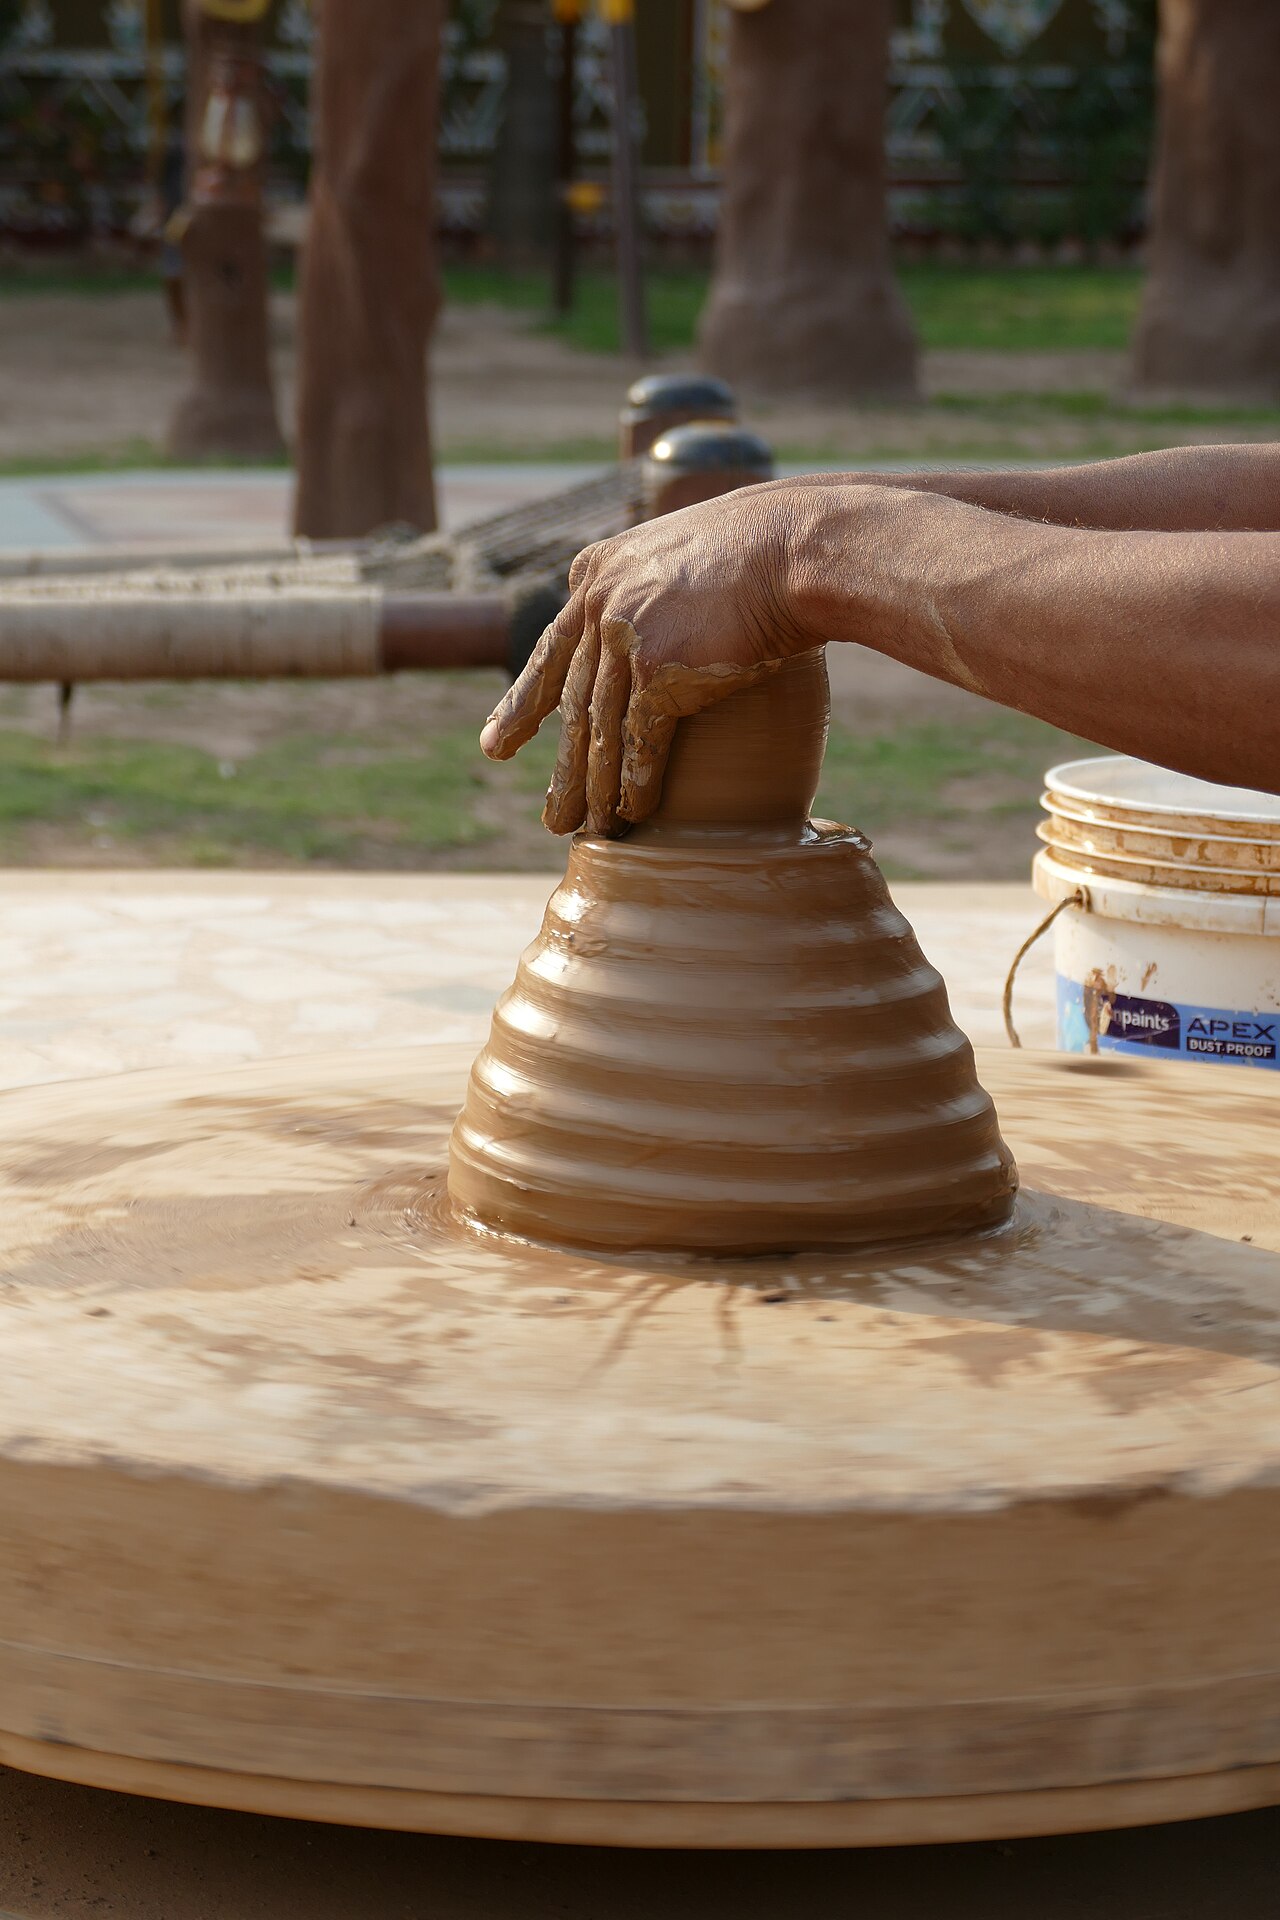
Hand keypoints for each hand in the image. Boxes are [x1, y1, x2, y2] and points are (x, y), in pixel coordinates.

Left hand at [480, 486, 813, 834]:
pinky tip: (631, 813)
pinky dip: (635, 782)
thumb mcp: (687, 552)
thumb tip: (673, 627)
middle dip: (559, 767)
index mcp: (597, 573)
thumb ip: (659, 589)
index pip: (552, 650)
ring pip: (599, 728)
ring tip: (588, 830)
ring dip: (593, 788)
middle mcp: (598, 604)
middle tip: (551, 816)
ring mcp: (623, 636)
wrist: (795, 545)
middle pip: (572, 701)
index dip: (523, 704)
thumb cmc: (765, 548)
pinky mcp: (657, 669)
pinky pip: (639, 739)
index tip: (497, 744)